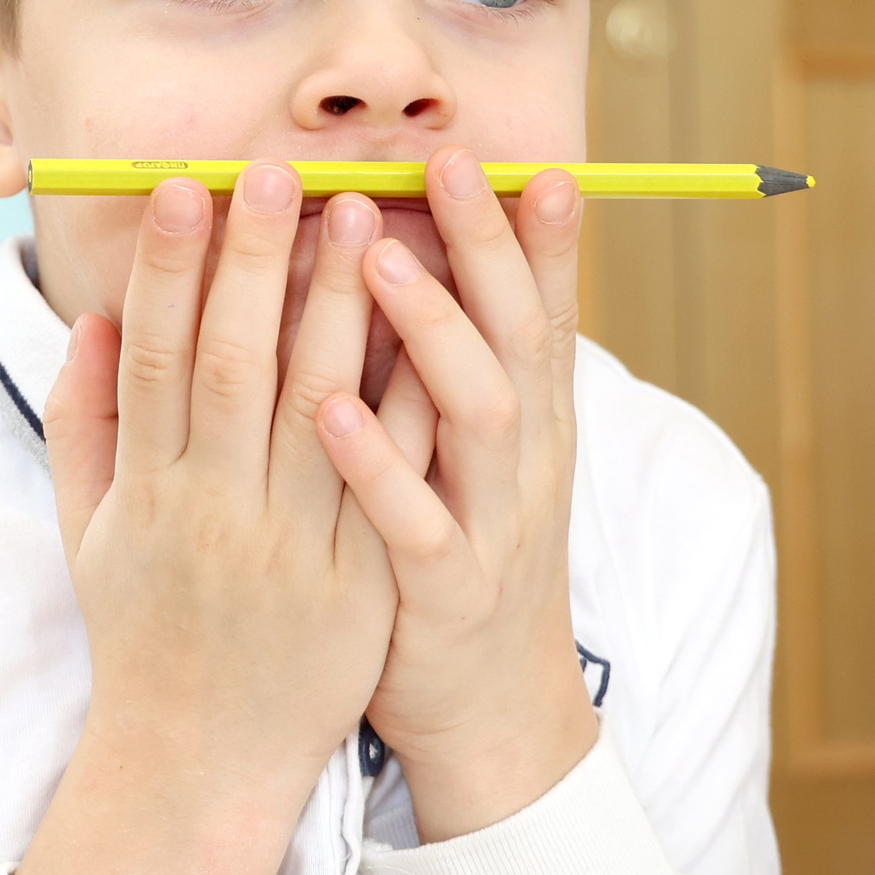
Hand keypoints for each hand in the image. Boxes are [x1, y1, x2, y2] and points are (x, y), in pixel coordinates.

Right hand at [14, 166, 396, 874]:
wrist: (202, 762)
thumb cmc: (144, 631)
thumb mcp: (89, 531)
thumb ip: (85, 423)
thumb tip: (95, 321)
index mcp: (147, 494)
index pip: (156, 359)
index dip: (171, 270)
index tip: (187, 187)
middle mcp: (215, 513)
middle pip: (236, 367)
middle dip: (256, 264)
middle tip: (280, 171)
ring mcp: (291, 547)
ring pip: (320, 409)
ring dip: (342, 308)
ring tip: (366, 216)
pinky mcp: (358, 580)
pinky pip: (387, 476)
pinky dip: (406, 398)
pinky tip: (430, 325)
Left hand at [316, 147, 599, 840]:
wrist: (491, 718)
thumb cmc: (461, 563)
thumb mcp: (478, 461)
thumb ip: (456, 369)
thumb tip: (419, 259)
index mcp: (529, 425)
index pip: (543, 310)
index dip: (539, 237)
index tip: (530, 156)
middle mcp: (524, 464)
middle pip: (519, 338)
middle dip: (489, 249)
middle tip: (448, 164)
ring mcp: (492, 528)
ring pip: (481, 418)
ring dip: (436, 335)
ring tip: (382, 262)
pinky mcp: (445, 596)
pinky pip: (414, 524)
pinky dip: (379, 467)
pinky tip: (331, 414)